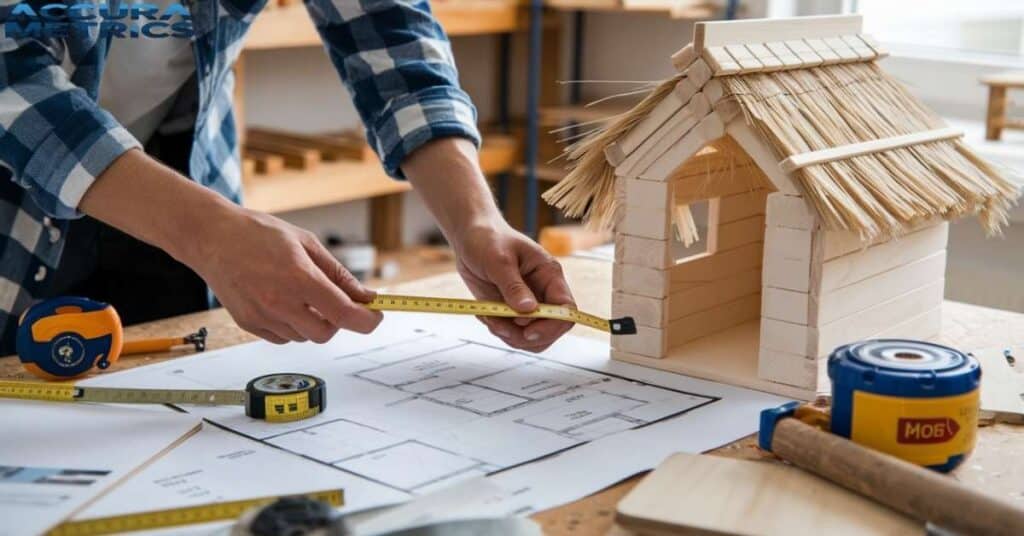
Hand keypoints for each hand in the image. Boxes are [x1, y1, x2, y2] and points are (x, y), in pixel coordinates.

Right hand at [183, 207, 383, 343]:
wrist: (211, 238)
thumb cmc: (257, 234)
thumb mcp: (307, 244)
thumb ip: (339, 274)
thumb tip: (365, 295)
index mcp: (299, 278)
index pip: (345, 314)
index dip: (367, 320)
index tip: (375, 316)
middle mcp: (280, 302)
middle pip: (326, 333)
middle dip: (338, 321)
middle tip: (334, 301)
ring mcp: (262, 316)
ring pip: (304, 336)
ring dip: (313, 322)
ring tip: (300, 293)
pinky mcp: (249, 324)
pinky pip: (283, 336)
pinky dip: (291, 324)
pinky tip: (282, 300)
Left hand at [452, 218, 574, 352]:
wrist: (470, 238)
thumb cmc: (488, 239)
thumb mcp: (499, 259)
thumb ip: (513, 286)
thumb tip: (528, 310)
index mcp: (549, 275)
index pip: (566, 309)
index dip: (553, 325)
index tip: (528, 332)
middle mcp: (544, 293)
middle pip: (553, 329)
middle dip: (528, 336)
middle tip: (500, 326)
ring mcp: (529, 305)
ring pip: (533, 338)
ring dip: (511, 336)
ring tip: (490, 319)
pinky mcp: (512, 311)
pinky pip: (514, 334)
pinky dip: (500, 332)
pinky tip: (486, 316)